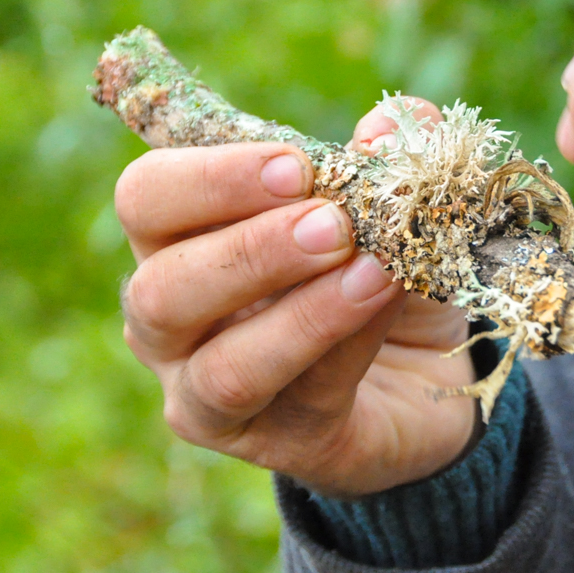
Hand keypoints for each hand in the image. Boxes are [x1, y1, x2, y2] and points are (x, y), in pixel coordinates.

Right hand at [115, 98, 476, 497]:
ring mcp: (209, 394)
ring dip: (299, 311)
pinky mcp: (272, 444)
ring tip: (367, 268)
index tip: (296, 165)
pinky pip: (300, 398)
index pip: (147, 199)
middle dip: (250, 249)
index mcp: (177, 241)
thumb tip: (388, 127)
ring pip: (221, 368)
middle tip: (333, 221)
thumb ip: (390, 152)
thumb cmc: (376, 270)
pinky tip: (384, 302)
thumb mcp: (388, 201)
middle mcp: (170, 322)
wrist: (426, 375)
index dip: (210, 178)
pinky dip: (346, 344)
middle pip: (160, 288)